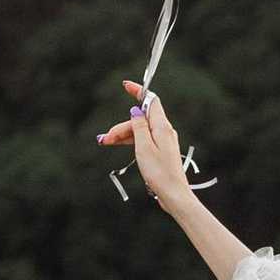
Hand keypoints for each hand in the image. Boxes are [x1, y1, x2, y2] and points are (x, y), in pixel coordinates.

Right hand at [98, 80, 195, 215]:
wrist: (174, 194)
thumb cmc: (160, 172)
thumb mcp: (143, 147)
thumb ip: (138, 127)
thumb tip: (136, 111)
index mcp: (162, 126)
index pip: (150, 100)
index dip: (138, 91)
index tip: (126, 85)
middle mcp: (164, 131)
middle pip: (140, 119)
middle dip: (121, 126)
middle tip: (105, 139)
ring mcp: (163, 141)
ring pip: (140, 130)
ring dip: (123, 135)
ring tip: (105, 142)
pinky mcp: (161, 151)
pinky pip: (143, 140)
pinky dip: (130, 141)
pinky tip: (119, 144)